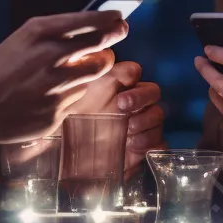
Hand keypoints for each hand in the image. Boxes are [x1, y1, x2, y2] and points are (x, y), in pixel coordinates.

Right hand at [0, 9, 127, 144]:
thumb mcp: (23, 38)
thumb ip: (57, 33)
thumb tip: (93, 28)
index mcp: (40, 34)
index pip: (88, 20)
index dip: (109, 18)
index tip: (118, 17)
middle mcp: (51, 58)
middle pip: (102, 46)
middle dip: (114, 38)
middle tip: (118, 33)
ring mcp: (56, 88)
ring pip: (93, 74)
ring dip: (88, 70)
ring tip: (66, 71)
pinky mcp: (56, 113)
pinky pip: (77, 98)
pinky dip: (70, 93)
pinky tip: (48, 94)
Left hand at [60, 62, 165, 177]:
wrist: (63, 167)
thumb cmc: (63, 130)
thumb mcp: (68, 101)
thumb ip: (85, 77)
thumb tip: (103, 55)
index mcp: (113, 90)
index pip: (133, 72)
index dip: (132, 74)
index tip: (124, 82)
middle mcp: (129, 106)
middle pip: (152, 91)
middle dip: (141, 96)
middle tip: (123, 106)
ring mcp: (137, 128)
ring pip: (158, 115)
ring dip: (145, 121)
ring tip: (127, 132)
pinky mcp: (141, 151)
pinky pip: (160, 142)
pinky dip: (151, 143)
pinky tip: (132, 146)